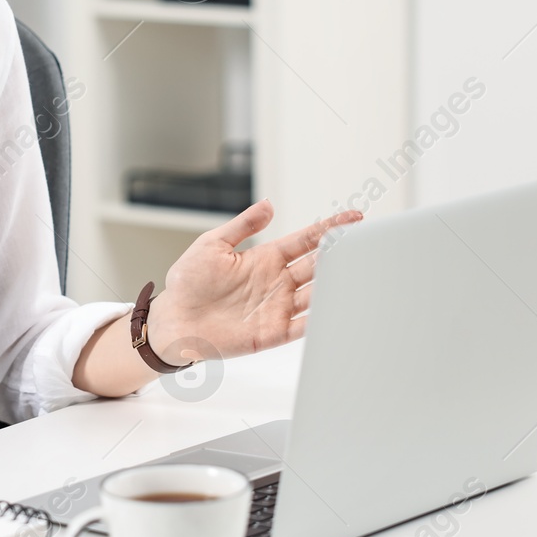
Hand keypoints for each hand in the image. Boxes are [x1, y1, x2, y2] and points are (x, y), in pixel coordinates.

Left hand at [146, 201, 362, 364]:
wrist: (174, 319)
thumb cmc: (188, 282)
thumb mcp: (211, 244)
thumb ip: (242, 226)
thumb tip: (268, 204)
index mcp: (266, 258)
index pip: (306, 240)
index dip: (329, 229)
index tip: (354, 217)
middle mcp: (277, 282)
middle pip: (318, 265)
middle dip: (340, 254)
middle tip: (362, 243)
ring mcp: (278, 307)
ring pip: (317, 294)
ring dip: (336, 285)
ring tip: (358, 273)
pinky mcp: (273, 333)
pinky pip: (304, 326)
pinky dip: (322, 319)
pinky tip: (337, 309)